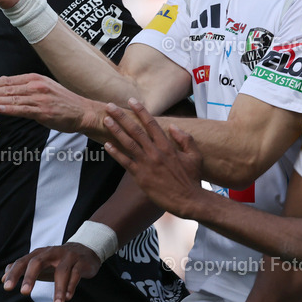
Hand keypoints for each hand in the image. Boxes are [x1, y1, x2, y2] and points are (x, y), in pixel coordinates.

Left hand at [0, 74, 100, 133]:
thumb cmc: (63, 101)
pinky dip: (10, 109)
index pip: (9, 81)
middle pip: (8, 89)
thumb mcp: (44, 87)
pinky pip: (23, 110)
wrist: (83, 111)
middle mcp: (37, 86)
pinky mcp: (44, 111)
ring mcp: (40, 98)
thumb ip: (24, 86)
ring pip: (13, 99)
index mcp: (35, 79)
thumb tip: (3, 83)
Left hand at [2, 243, 101, 301]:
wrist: (84, 250)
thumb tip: (2, 279)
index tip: (6, 287)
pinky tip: (67, 298)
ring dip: (58, 290)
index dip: (14, 273)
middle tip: (23, 293)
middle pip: (38, 262)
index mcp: (39, 254)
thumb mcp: (39, 263)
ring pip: (62, 271)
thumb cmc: (56, 260)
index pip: (23, 262)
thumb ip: (21, 269)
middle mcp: (52, 253)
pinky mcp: (81, 263)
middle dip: (30, 276)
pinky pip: (76, 274)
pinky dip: (71, 286)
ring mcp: (68, 257)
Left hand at [102, 99, 204, 218]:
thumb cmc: (192, 179)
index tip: (131, 101)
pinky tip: (107, 145)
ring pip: (128, 143)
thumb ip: (185, 139)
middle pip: (135, 130)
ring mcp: (146, 164)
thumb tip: (173, 126)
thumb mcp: (195, 156)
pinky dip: (115, 153)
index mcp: (167, 146)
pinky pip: (125, 162)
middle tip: (110, 106)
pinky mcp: (140, 177)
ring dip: (116, 130)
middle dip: (122, 116)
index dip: (141, 111)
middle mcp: (155, 152)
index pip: (151, 123)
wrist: (188, 200)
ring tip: (106, 120)